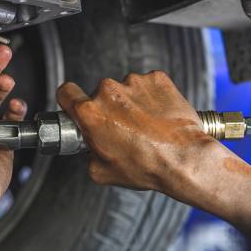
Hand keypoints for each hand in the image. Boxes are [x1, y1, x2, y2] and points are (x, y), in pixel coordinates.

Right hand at [57, 71, 214, 192]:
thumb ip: (88, 152)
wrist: (184, 159)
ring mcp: (134, 82)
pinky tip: (159, 116)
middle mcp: (109, 92)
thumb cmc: (147, 166)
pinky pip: (148, 85)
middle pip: (100, 94)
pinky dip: (152, 97)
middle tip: (124, 129)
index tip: (75, 104)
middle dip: (109, 108)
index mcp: (91, 113)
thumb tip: (91, 146)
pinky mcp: (157, 79)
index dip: (69, 99)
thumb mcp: (102, 171)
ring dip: (132, 103)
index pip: (66, 92)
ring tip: (147, 125)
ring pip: (125, 89)